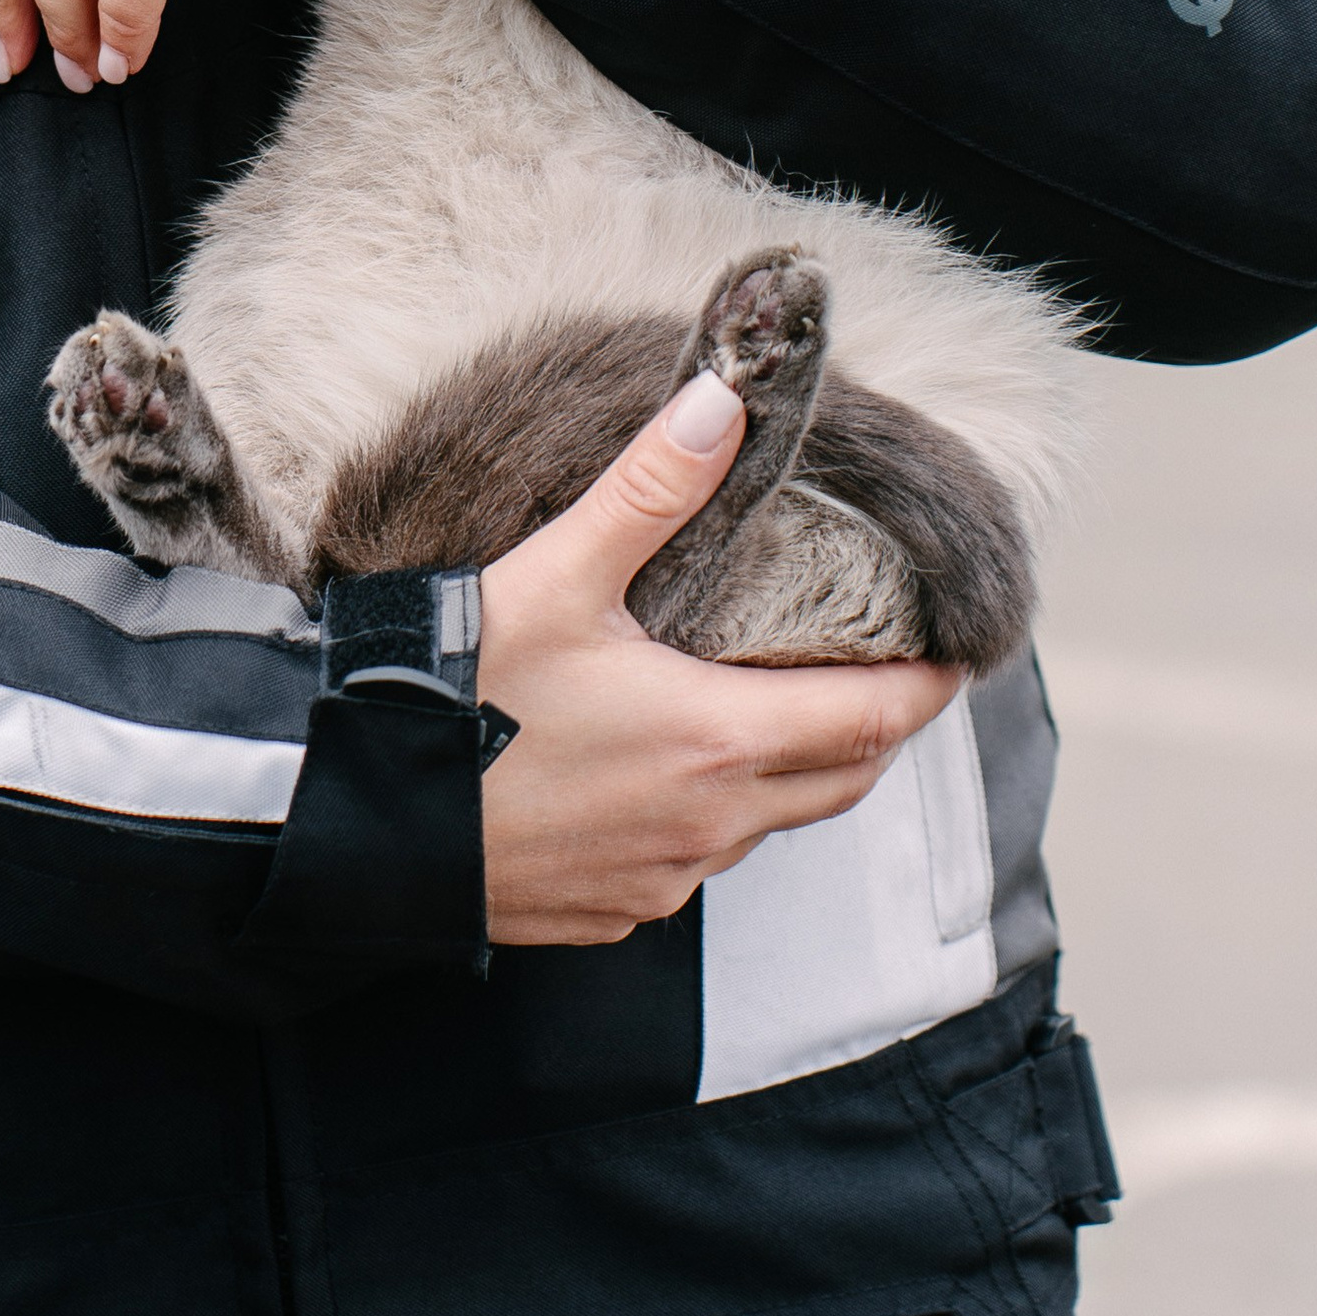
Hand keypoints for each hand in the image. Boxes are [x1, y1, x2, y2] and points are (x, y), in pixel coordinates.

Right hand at [477, 369, 960, 942]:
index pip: (870, 719)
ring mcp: (661, 879)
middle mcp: (709, 825)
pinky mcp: (611, 912)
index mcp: (716, 741)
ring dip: (791, 776)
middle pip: (839, 783)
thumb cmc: (462, 697)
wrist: (362, 816)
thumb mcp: (556, 575)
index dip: (923, 688)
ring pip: (766, 829)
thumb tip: (724, 403)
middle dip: (872, 731)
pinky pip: (695, 867)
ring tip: (775, 714)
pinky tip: (668, 777)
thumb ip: (649, 490)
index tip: (954, 656)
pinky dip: (714, 819)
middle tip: (882, 679)